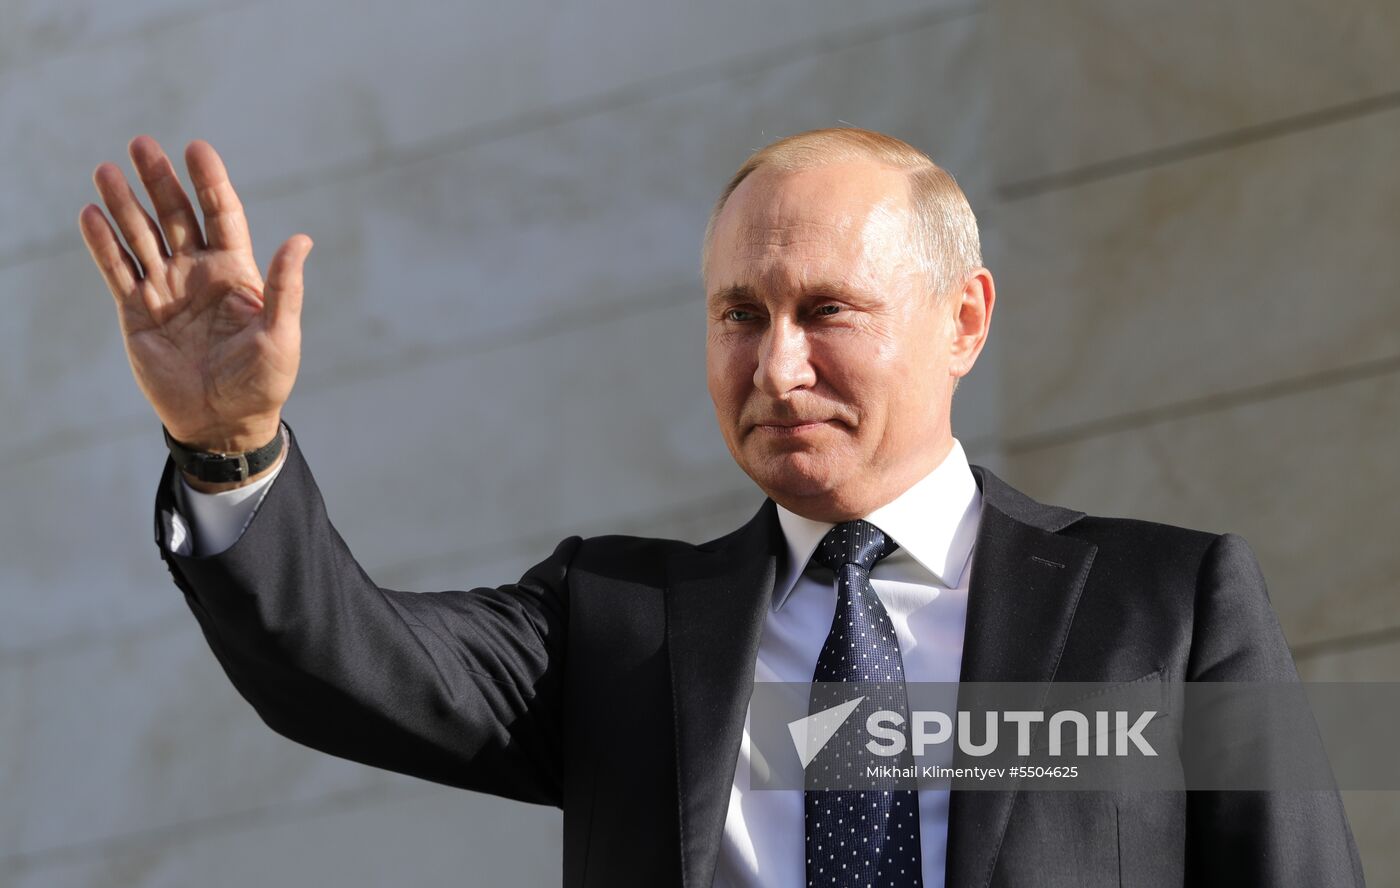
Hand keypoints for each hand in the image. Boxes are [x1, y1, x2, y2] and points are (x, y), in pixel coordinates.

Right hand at [79, 136, 311, 452]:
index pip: (221, 214)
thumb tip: (302, 239)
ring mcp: (166, 290)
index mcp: (236, 272)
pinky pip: (118, 270)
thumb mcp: (281, 335)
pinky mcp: (138, 312)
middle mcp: (198, 273)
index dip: (209, 181)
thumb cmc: (262, 381)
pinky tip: (91, 214)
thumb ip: (284, 286)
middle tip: (140, 143)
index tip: (196, 148)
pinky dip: (103, 244)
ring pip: (141, 236)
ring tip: (106, 170)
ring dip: (124, 204)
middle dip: (159, 180)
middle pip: (176, 215)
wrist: (224, 422)